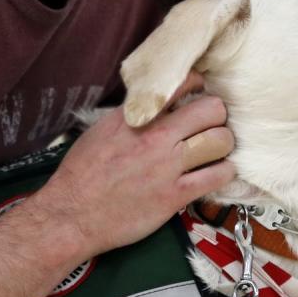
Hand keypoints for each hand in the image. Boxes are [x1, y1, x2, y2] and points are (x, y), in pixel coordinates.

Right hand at [31, 71, 234, 258]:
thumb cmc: (82, 174)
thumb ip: (131, 115)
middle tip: (212, 124)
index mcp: (136, 116)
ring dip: (223, 143)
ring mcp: (168, 166)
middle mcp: (155, 136)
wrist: (72, 214)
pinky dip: (225, 171)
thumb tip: (154, 105)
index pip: (181, 83)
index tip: (198, 94)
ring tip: (216, 149)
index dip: (197, 85)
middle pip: (211, 109)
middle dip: (217, 115)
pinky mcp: (175, 195)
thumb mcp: (102, 130)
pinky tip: (218, 172)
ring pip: (220, 141)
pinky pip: (218, 176)